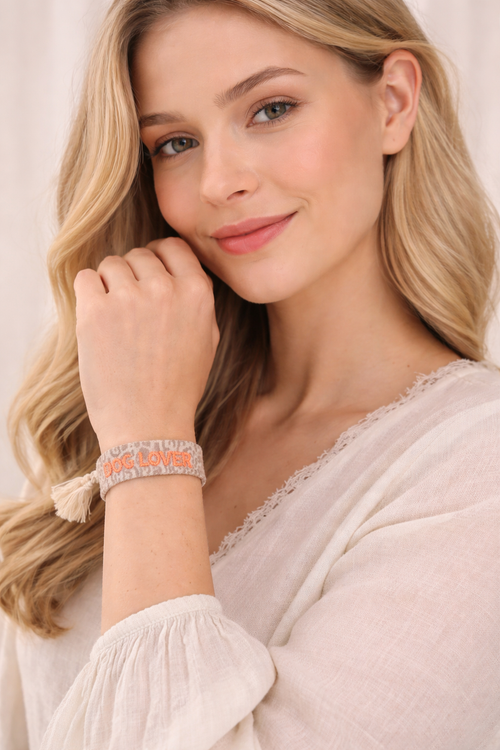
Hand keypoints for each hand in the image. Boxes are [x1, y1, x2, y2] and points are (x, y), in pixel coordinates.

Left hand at [74, 238, 218, 451]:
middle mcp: (165, 289)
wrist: (149, 426)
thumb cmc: (178, 389)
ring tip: (114, 319)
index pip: (173, 248)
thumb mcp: (208, 341)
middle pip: (139, 256)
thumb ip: (198, 302)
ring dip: (109, 285)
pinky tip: (97, 319)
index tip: (148, 271)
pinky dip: (88, 293)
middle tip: (130, 308)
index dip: (158, 256)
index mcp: (197, 293)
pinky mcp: (95, 312)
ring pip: (111, 265)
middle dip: (133, 276)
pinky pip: (84, 278)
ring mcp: (129, 298)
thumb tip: (181, 272)